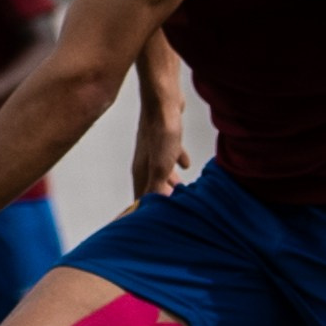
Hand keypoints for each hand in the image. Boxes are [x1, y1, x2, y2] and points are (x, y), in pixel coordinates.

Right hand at [130, 85, 188, 202]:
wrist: (163, 101)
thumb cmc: (161, 133)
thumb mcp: (161, 167)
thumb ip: (156, 189)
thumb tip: (150, 211)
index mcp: (141, 172)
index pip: (139, 198)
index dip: (141, 212)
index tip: (147, 224)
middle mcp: (145, 162)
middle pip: (151, 186)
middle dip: (160, 199)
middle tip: (170, 211)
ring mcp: (154, 149)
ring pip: (161, 172)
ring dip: (170, 183)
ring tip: (180, 192)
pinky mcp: (165, 138)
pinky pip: (171, 155)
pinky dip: (177, 163)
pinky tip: (186, 164)